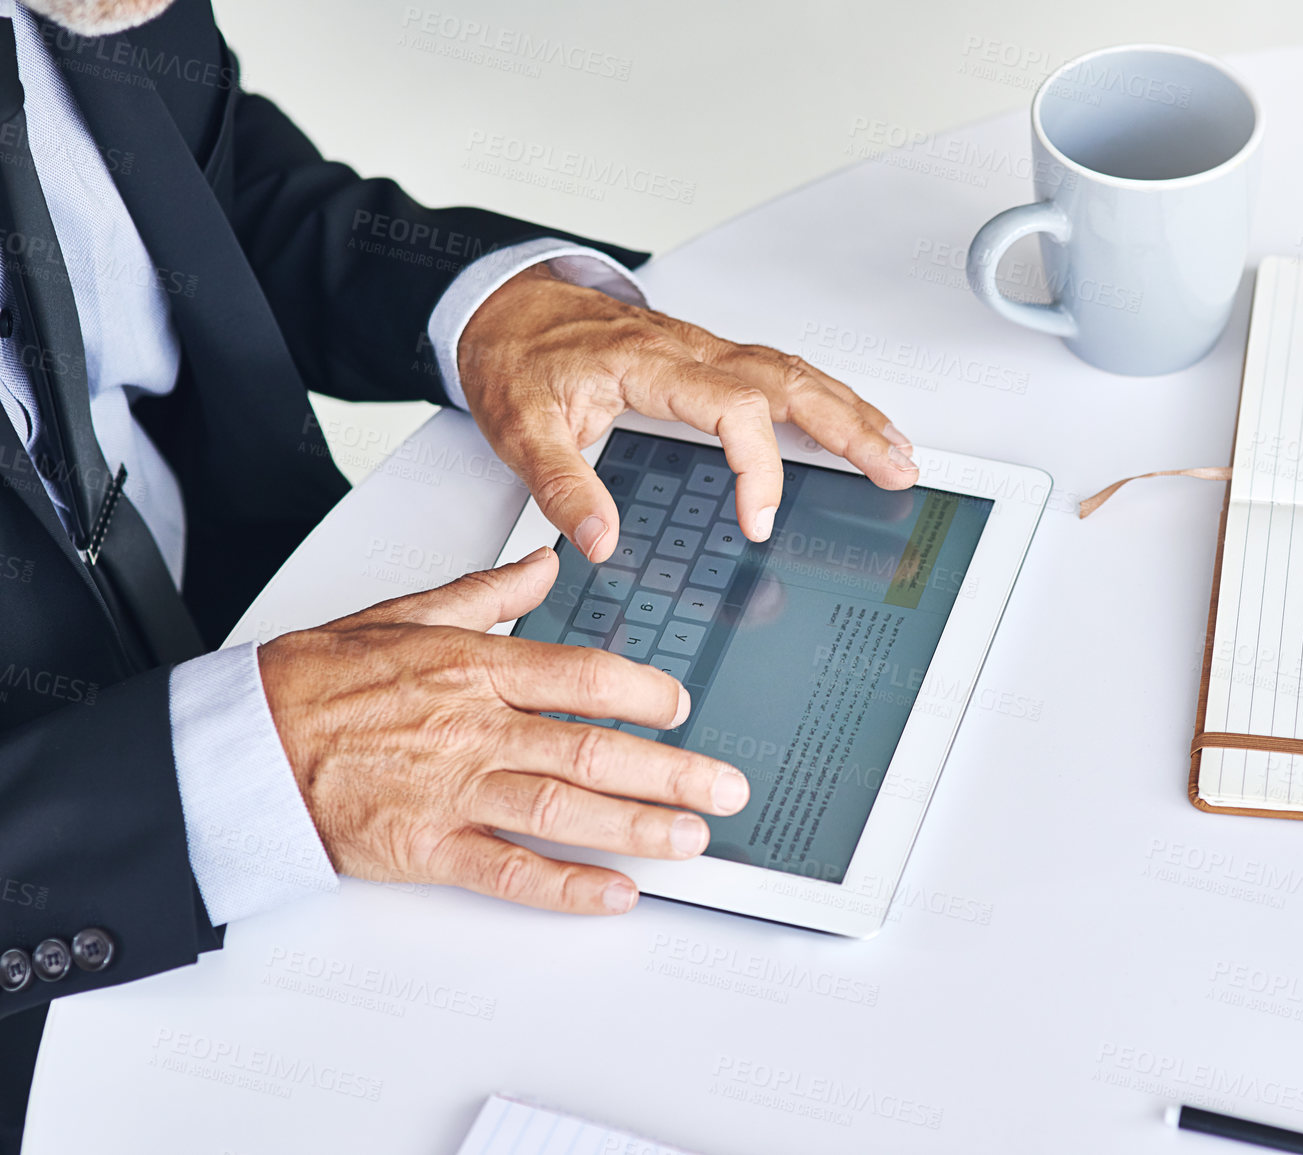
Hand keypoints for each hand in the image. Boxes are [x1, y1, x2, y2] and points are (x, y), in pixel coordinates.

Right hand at [256, 549, 749, 913]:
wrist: (240, 743)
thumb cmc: (316, 682)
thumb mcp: (405, 613)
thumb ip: (487, 591)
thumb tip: (545, 562)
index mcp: (476, 667)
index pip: (586, 676)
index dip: (646, 693)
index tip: (682, 706)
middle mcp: (477, 728)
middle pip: (595, 747)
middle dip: (672, 770)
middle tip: (725, 786)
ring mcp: (454, 790)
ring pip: (567, 808)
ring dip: (639, 826)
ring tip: (693, 838)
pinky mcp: (427, 847)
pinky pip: (510, 870)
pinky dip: (566, 885)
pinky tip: (616, 894)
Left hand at [456, 263, 918, 560]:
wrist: (507, 305)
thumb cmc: (517, 357)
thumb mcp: (520, 427)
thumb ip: (561, 486)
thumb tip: (601, 541)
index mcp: (651, 363)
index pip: (733, 408)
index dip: (758, 466)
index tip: (757, 521)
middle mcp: (690, 351)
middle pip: (791, 382)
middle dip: (851, 427)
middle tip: (896, 469)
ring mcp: (706, 351)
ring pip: (797, 374)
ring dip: (852, 412)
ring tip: (897, 452)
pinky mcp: (710, 359)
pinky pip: (783, 373)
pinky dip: (828, 398)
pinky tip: (853, 422)